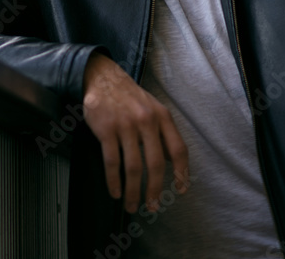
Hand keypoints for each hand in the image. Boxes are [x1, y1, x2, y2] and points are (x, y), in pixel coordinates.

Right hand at [82, 53, 188, 212]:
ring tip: (132, 205)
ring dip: (133, 191)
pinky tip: (115, 191)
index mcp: (162, 116)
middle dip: (155, 190)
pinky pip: (112, 161)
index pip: (178, 149)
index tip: (181, 190)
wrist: (102, 77)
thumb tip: (173, 162)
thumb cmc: (129, 97)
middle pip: (155, 163)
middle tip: (152, 207)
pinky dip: (114, 180)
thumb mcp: (153, 108)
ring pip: (133, 166)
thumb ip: (164, 132)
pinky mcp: (106, 129)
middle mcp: (146, 121)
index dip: (182, 172)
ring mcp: (126, 125)